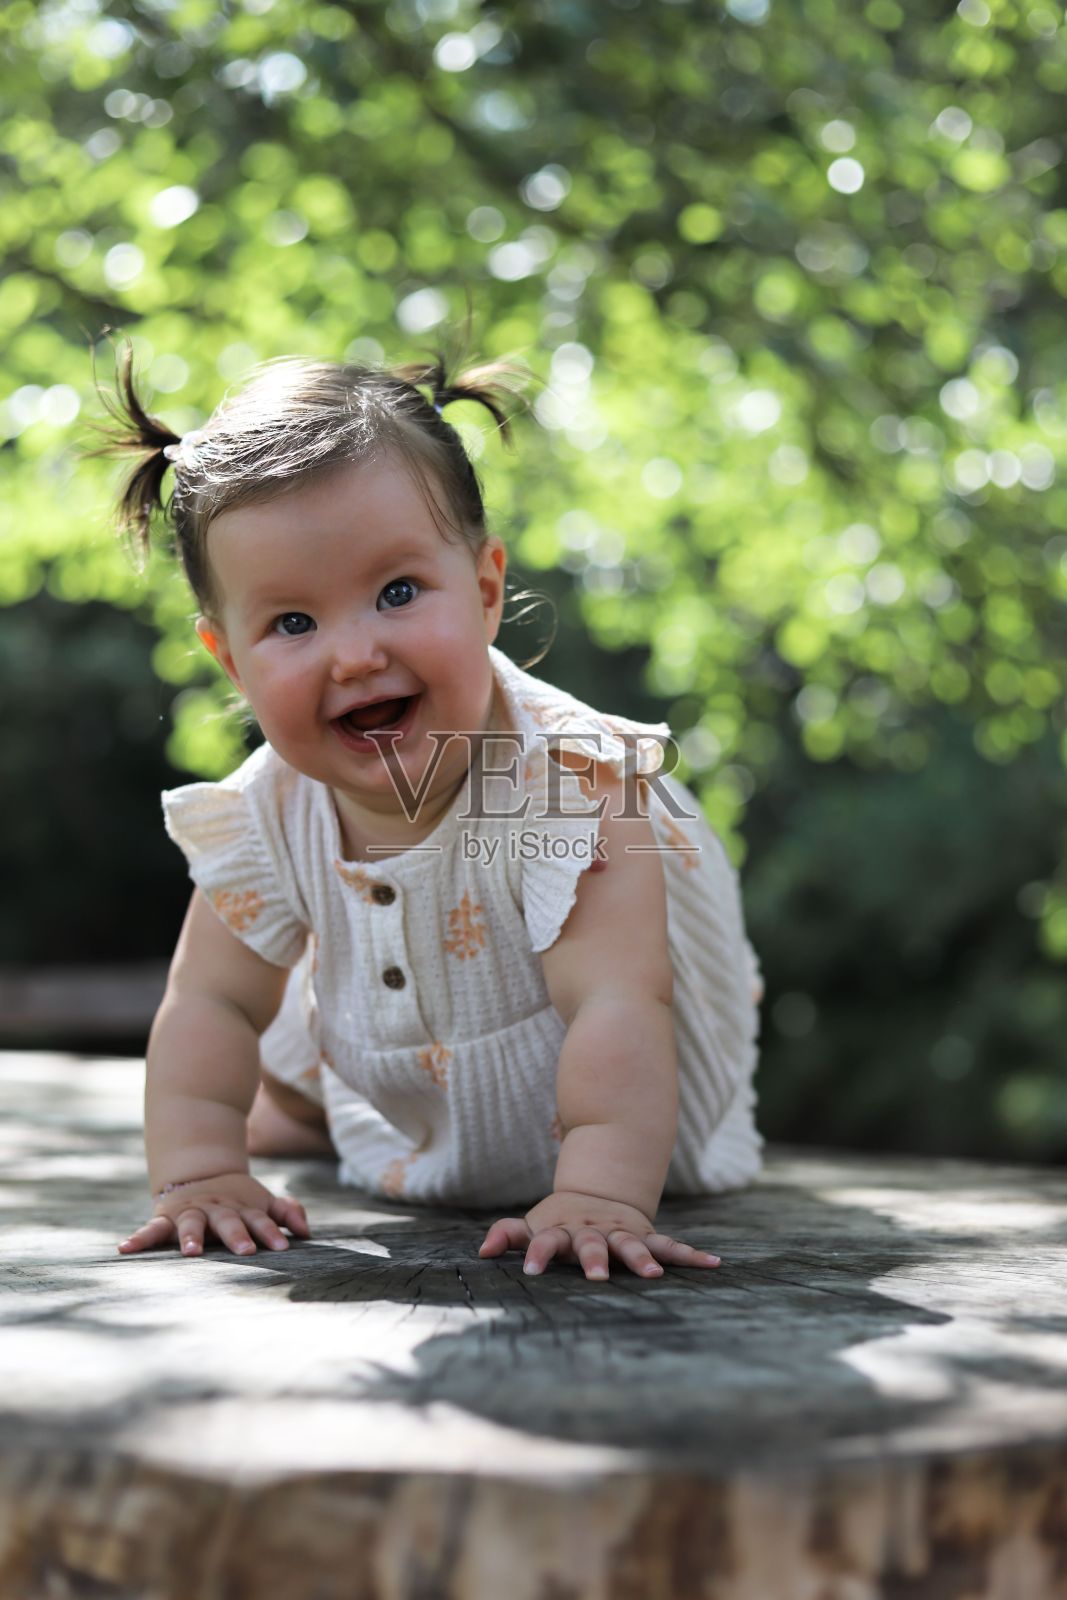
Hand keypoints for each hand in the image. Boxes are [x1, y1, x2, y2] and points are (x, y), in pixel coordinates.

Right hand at [117, 1172, 310, 1257]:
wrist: (200, 1172)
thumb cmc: (238, 1200)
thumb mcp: (263, 1202)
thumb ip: (286, 1212)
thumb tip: (306, 1231)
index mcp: (242, 1208)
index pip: (260, 1220)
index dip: (272, 1232)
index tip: (283, 1247)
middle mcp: (216, 1210)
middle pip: (228, 1221)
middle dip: (237, 1235)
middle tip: (246, 1250)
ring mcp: (191, 1213)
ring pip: (192, 1223)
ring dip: (191, 1237)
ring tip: (191, 1253)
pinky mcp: (166, 1218)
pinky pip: (151, 1229)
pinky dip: (139, 1238)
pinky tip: (125, 1249)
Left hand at [478, 1189, 720, 1281]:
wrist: (599, 1191)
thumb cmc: (559, 1221)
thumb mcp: (532, 1224)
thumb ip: (508, 1234)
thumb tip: (481, 1252)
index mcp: (563, 1231)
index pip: (546, 1242)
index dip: (539, 1254)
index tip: (533, 1271)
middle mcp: (594, 1232)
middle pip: (593, 1245)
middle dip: (595, 1260)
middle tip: (597, 1277)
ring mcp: (622, 1233)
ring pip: (634, 1245)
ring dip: (643, 1259)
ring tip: (654, 1276)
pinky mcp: (647, 1236)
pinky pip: (671, 1246)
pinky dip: (691, 1256)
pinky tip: (715, 1265)